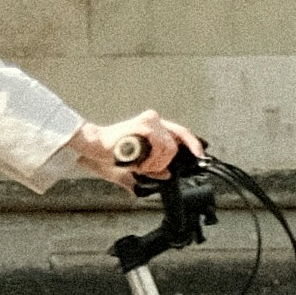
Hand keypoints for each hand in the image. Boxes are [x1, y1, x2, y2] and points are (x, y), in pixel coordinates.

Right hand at [69, 111, 203, 186]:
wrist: (95, 148)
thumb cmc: (112, 154)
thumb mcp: (138, 165)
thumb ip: (154, 168)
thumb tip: (167, 174)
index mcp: (154, 126)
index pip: (181, 132)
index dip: (193, 144)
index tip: (200, 155)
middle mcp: (154, 120)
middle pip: (176, 144)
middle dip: (165, 162)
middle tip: (148, 169)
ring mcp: (149, 121)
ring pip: (169, 148)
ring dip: (156, 163)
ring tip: (140, 165)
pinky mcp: (144, 125)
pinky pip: (160, 146)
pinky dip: (151, 159)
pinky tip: (139, 161)